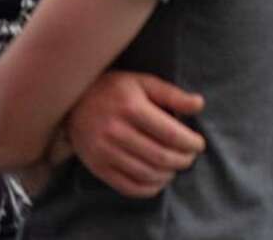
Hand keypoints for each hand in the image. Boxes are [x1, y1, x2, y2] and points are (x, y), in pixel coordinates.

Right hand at [61, 71, 205, 198]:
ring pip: (146, 173)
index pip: (169, 134)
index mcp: (130, 107)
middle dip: (182, 160)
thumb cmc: (115, 90)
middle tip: (190, 157)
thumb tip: (199, 104)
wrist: (73, 102)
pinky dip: (148, 189)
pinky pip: (127, 186)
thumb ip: (172, 94)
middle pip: (160, 156)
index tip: (199, 144)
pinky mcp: (96, 167)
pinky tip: (159, 181)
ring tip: (176, 167)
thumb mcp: (144, 82)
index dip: (190, 143)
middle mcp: (115, 131)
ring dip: (168, 174)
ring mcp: (103, 151)